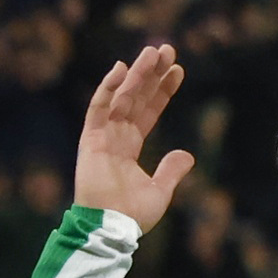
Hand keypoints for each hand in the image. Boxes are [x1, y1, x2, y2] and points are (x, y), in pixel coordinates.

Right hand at [73, 43, 195, 232]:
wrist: (111, 229)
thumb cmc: (132, 215)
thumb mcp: (160, 190)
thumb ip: (171, 170)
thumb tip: (188, 154)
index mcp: (130, 145)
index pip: (149, 111)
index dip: (162, 91)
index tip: (178, 70)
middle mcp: (116, 136)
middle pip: (136, 97)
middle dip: (151, 73)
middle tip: (166, 48)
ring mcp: (102, 135)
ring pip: (122, 96)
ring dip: (137, 74)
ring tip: (153, 51)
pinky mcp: (90, 139)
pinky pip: (99, 108)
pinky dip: (108, 88)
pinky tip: (121, 67)